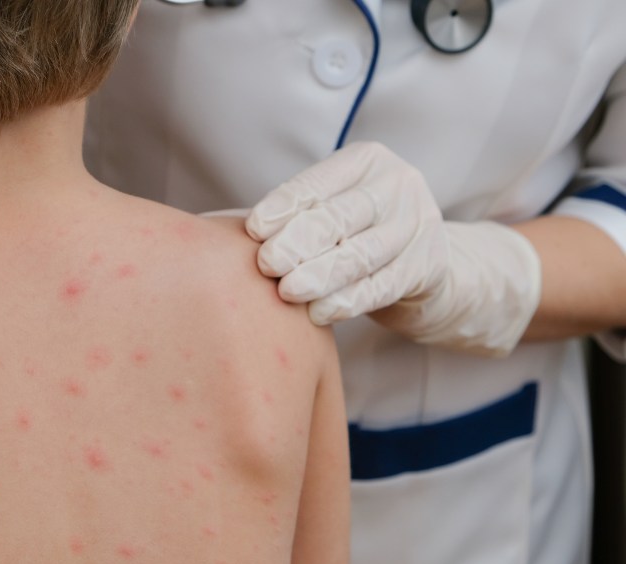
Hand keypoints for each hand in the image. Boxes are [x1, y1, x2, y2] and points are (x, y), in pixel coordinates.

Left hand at [245, 142, 540, 355]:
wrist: (423, 266)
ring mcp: (418, 226)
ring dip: (320, 275)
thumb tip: (225, 231)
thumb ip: (295, 214)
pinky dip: (346, 301)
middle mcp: (398, 186)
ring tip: (287, 292)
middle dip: (298, 241)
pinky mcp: (428, 267)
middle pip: (340, 216)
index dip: (284, 206)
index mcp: (367, 161)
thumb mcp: (332, 208)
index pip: (319, 182)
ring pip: (361, 254)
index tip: (253, 230)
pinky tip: (318, 312)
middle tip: (266, 264)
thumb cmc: (354, 235)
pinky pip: (381, 287)